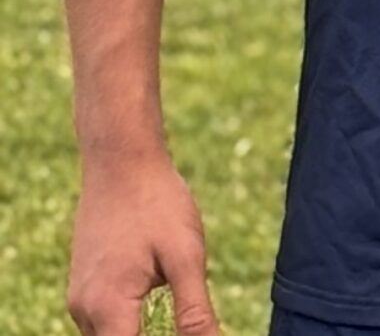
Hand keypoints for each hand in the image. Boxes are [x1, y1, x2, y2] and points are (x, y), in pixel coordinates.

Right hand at [65, 151, 220, 335]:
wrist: (122, 164)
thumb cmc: (158, 204)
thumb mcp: (186, 257)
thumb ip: (195, 311)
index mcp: (108, 309)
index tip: (192, 333)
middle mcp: (84, 311)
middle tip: (189, 325)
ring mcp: (80, 300)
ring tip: (174, 323)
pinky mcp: (84, 288)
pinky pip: (103, 324)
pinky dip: (127, 327)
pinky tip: (155, 309)